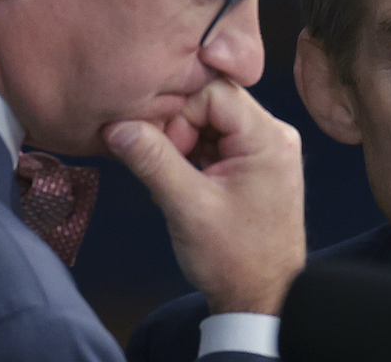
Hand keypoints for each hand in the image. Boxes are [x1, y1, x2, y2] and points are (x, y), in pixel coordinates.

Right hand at [103, 80, 305, 314]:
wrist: (263, 299)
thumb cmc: (235, 260)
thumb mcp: (188, 207)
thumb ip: (153, 161)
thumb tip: (118, 126)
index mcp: (268, 137)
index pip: (214, 91)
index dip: (179, 112)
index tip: (161, 146)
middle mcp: (272, 135)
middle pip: (211, 103)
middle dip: (178, 128)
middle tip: (161, 164)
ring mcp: (263, 150)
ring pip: (209, 122)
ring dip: (182, 145)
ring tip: (172, 180)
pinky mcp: (252, 166)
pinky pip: (214, 142)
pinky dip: (191, 157)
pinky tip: (181, 184)